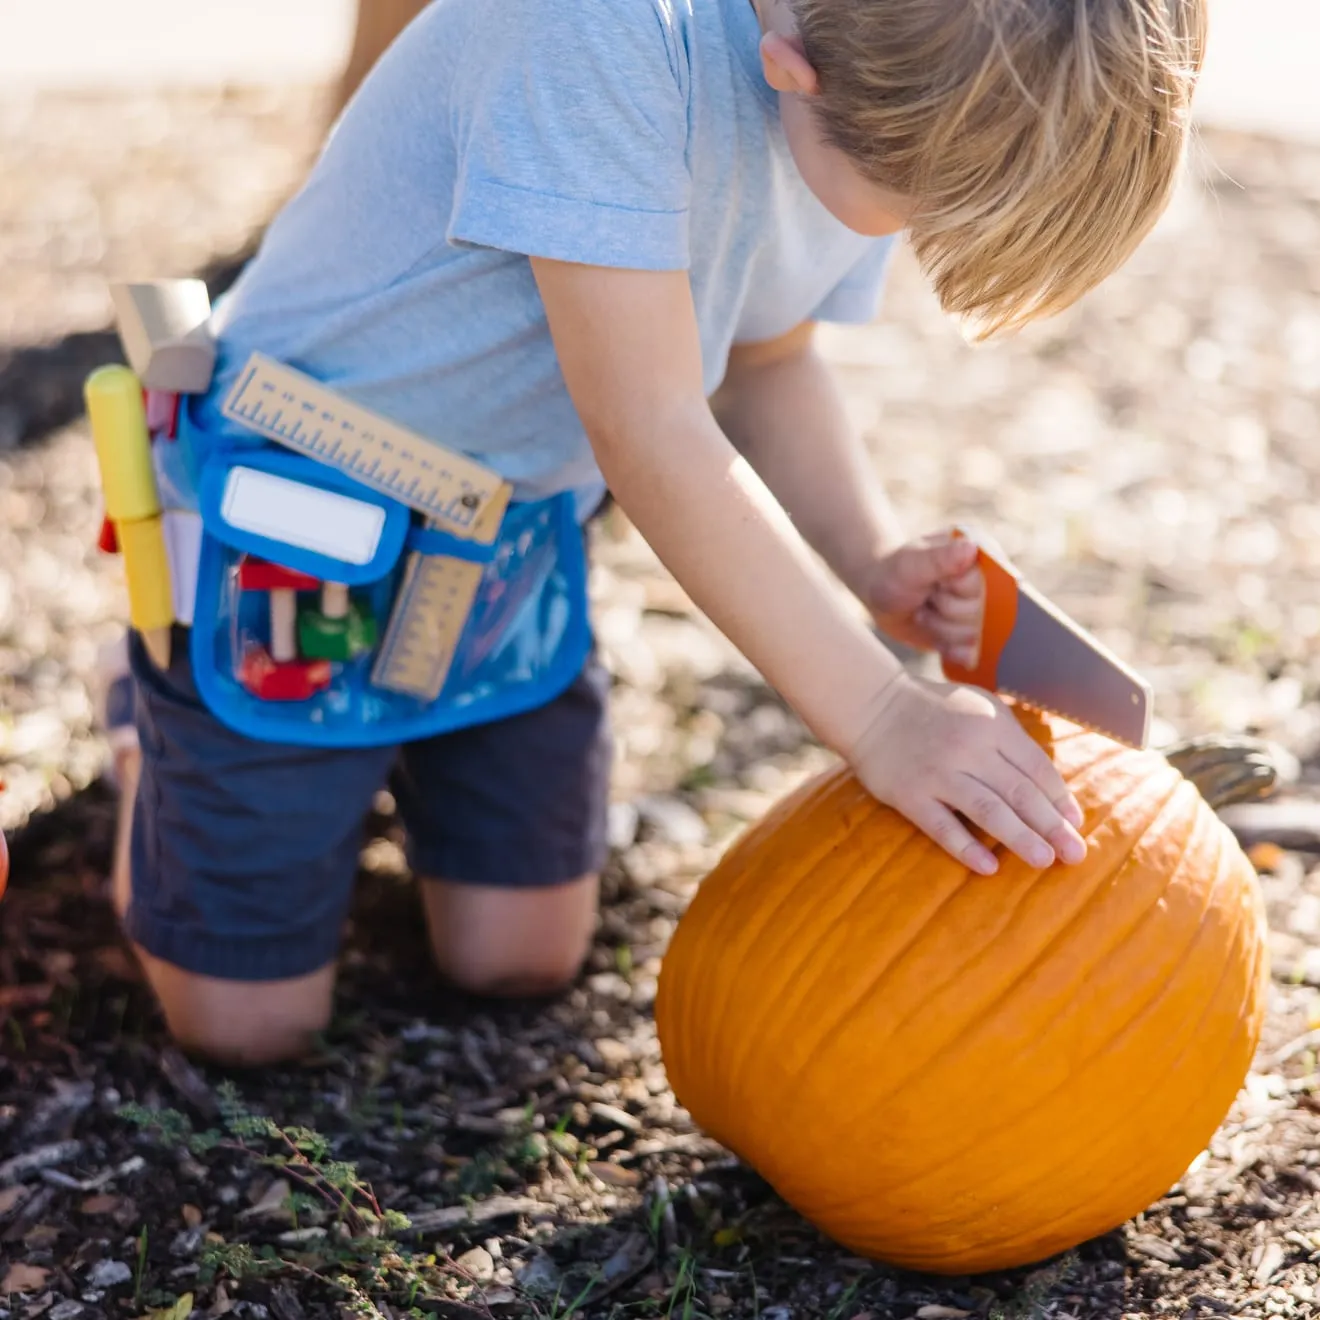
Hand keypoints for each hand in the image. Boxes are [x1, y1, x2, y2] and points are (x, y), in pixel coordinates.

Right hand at [850, 672, 1086, 874]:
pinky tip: (989, 868)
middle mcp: (968, 748)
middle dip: (1052, 825)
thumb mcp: (980, 707)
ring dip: (1020, 838)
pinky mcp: (909, 794)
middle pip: (1019, 793)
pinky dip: (966, 847)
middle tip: (1076, 854)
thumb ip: (1012, 740)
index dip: (1059, 798)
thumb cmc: (934, 711)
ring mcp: (937, 773)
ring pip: (988, 810)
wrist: (871, 706)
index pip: (1037, 768)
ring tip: (1045, 861)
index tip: (1076, 824)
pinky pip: (942, 826)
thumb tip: (1050, 787)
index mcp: (992, 725)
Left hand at [862, 530, 983, 668]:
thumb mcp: (912, 562)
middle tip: (927, 597)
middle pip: (984, 612)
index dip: (959, 589)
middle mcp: (987, 583)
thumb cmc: (895, 571)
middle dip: (948, 610)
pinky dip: (954, 650)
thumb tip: (971, 547)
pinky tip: (937, 640)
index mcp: (981, 556)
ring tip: (925, 612)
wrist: (879, 593)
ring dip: (943, 629)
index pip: (992, 583)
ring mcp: (979, 610)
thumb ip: (940, 557)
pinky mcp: (967, 634)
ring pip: (975, 635)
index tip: (937, 582)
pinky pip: (972, 652)